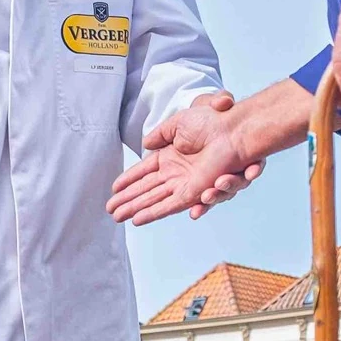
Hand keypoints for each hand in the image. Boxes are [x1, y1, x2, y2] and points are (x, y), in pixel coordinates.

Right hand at [111, 92, 262, 225]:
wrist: (231, 129)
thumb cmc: (211, 122)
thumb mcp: (178, 124)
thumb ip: (161, 134)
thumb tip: (146, 143)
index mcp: (171, 156)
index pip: (144, 171)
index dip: (129, 180)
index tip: (114, 188)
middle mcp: (176, 172)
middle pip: (145, 190)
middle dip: (127, 200)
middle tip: (110, 209)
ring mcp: (183, 183)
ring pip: (152, 200)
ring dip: (134, 208)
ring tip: (117, 216)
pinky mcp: (192, 192)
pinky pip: (168, 206)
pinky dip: (152, 212)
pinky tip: (137, 218)